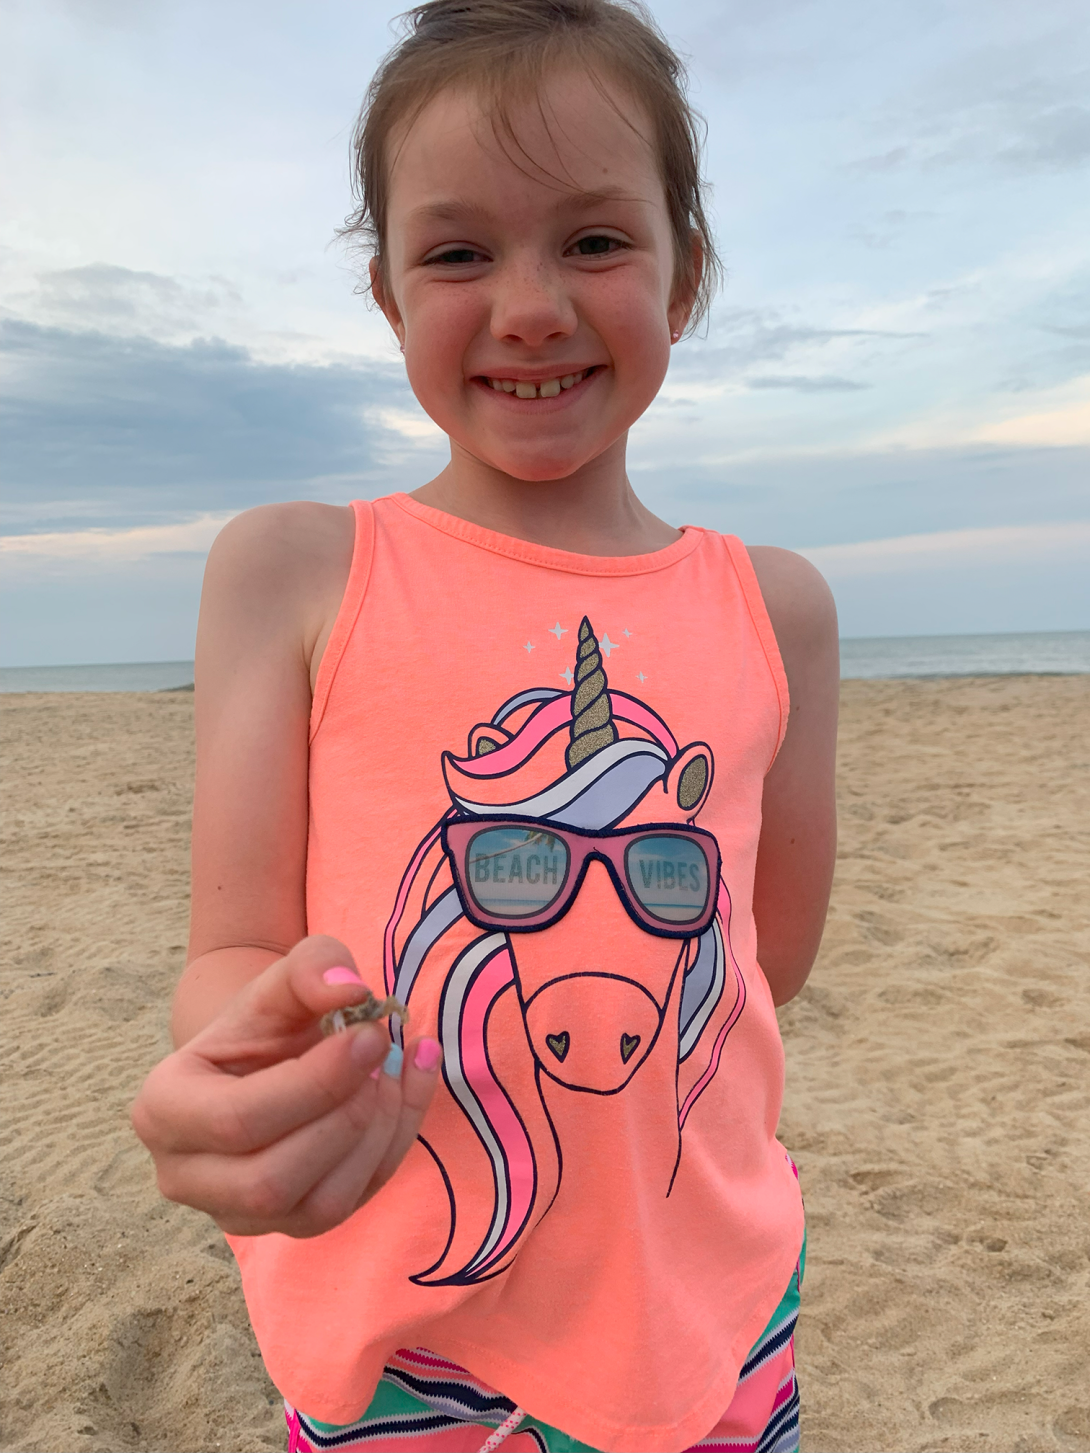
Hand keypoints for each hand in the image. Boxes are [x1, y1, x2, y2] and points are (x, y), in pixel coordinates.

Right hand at [131, 936, 441, 1236]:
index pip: (238, 1119)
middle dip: (346, 1118)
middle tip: (381, 1056)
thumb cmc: (263, 1022)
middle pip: (271, 1180)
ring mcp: (236, 1214)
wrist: (262, 1060)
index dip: (316, 1083)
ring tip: (394, 1072)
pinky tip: (409, 1089)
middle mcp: (185, 1176)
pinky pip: (351, 1206)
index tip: (369, 1035)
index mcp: (164, 1110)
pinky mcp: (288, 1227)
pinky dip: (393, 1147)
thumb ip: (310, 968)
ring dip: (376, 1137)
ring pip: (318, 1208)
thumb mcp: (279, 981)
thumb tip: (351, 989)